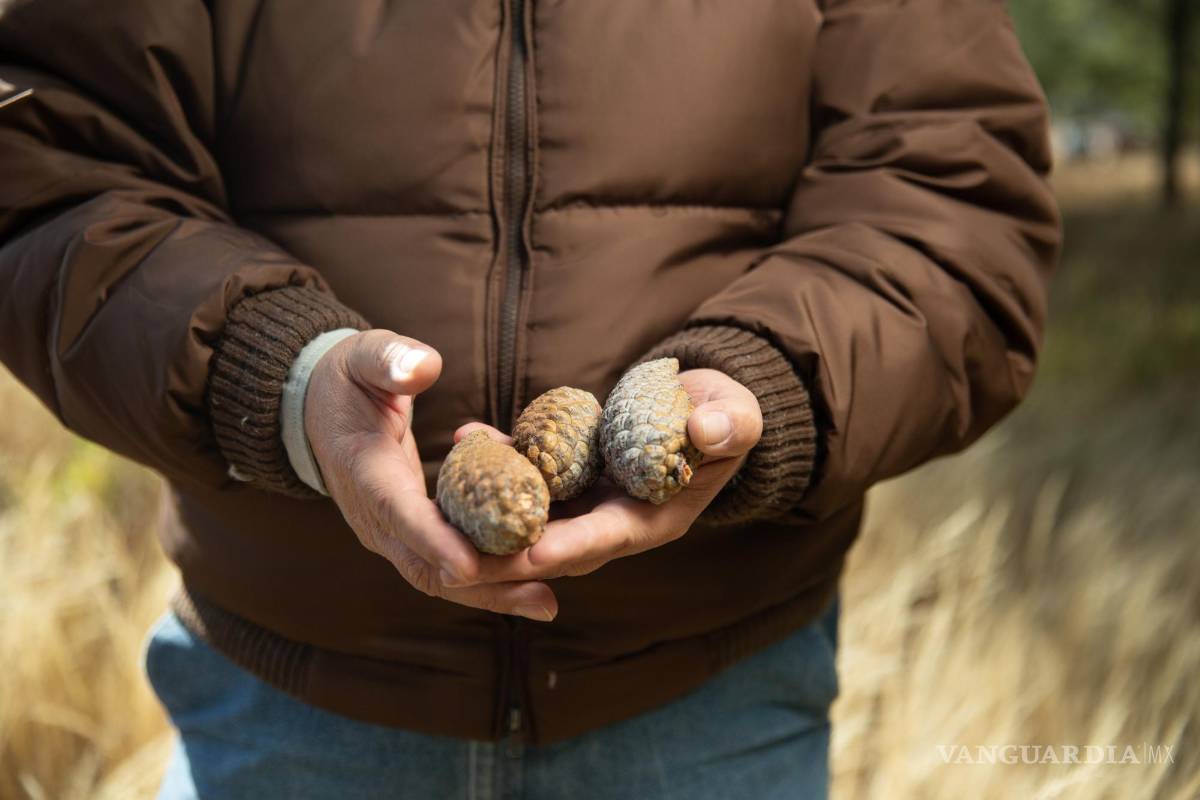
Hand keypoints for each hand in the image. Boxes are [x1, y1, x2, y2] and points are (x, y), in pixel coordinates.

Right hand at [305, 330, 557, 620]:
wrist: (317, 411)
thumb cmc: (348, 378)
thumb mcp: (364, 357)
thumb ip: (388, 359)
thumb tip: (423, 367)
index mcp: (364, 470)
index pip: (397, 511)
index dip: (433, 539)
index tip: (470, 564)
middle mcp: (374, 516)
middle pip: (425, 564)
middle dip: (481, 583)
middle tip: (538, 593)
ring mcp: (388, 533)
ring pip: (438, 576)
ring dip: (492, 593)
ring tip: (546, 602)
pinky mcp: (407, 536)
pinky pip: (446, 566)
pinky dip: (487, 580)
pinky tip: (533, 586)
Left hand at [455, 368, 762, 584]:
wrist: (702, 405)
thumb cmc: (725, 413)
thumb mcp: (738, 416)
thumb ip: (729, 425)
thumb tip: (706, 429)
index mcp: (656, 518)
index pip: (608, 539)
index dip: (572, 546)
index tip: (532, 551)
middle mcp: (614, 521)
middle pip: (556, 546)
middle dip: (510, 553)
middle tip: (461, 552)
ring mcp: (587, 504)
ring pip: (532, 515)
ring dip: (491, 509)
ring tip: (446, 493)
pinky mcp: (569, 480)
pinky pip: (528, 476)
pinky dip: (499, 461)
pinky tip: (468, 437)